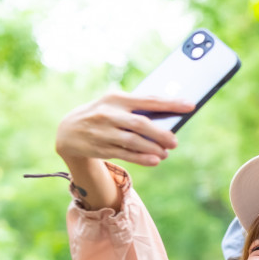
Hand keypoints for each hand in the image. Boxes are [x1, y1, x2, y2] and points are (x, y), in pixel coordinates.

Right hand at [56, 91, 192, 167]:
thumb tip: (169, 117)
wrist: (68, 131)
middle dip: (161, 133)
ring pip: (133, 141)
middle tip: (175, 141)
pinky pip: (124, 154)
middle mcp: (108, 114)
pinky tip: (154, 161)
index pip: (148, 100)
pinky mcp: (99, 148)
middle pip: (140, 123)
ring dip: (152, 148)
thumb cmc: (103, 115)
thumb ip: (138, 109)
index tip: (190, 106)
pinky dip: (141, 158)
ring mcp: (102, 132)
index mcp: (116, 98)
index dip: (170, 103)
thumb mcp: (115, 105)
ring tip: (165, 153)